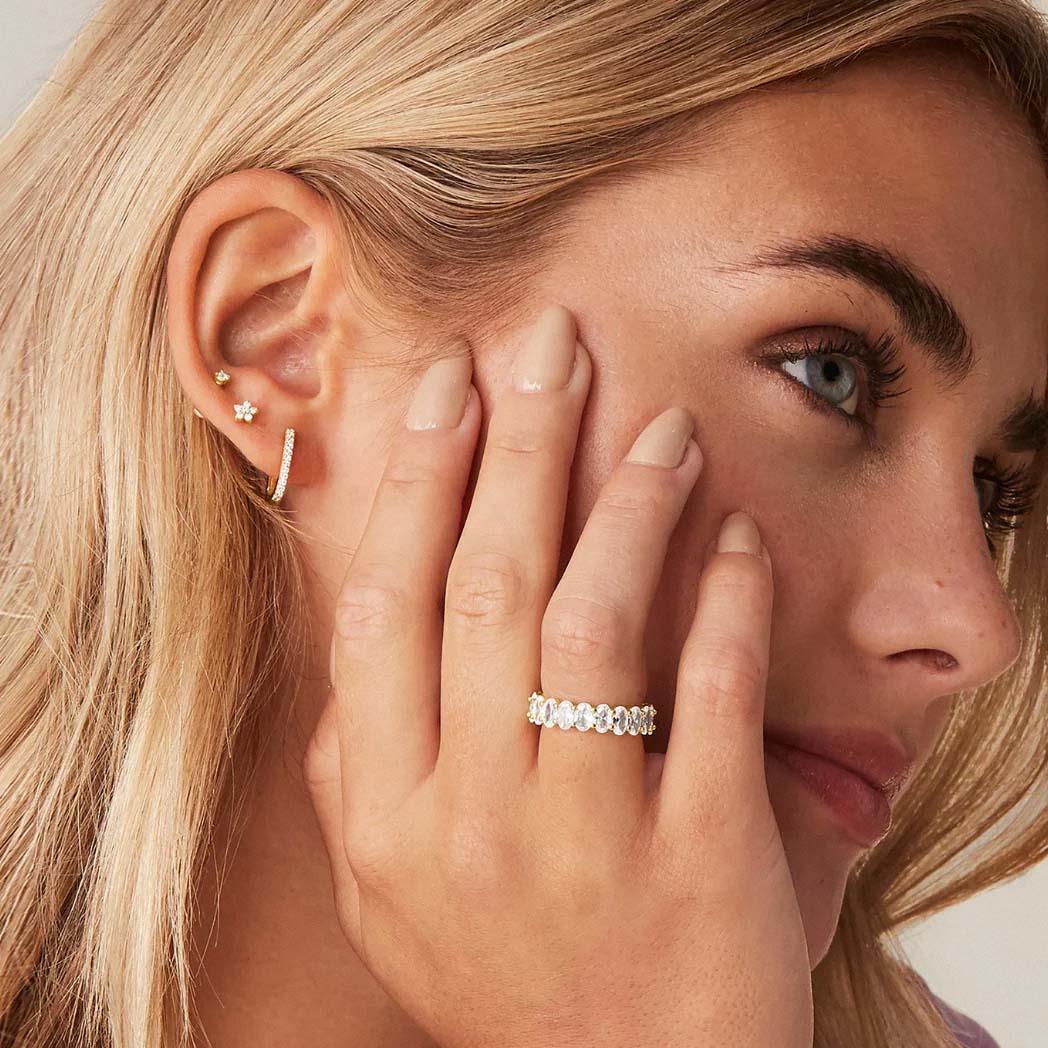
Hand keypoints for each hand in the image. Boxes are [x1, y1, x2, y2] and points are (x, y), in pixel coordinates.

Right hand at [304, 304, 812, 1047]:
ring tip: (660, 422)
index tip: (446, 384)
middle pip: (485, 588)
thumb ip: (353, 768)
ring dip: (627, 508)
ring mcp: (581, 841)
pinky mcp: (694, 863)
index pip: (387, 607)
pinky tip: (734, 534)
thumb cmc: (506, 981)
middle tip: (548, 344)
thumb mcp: (388, 892)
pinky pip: (707, 701)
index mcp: (384, 812)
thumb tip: (349, 635)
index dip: (417, 482)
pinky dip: (720, 603)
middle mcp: (468, 817)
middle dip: (515, 448)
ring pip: (591, 628)